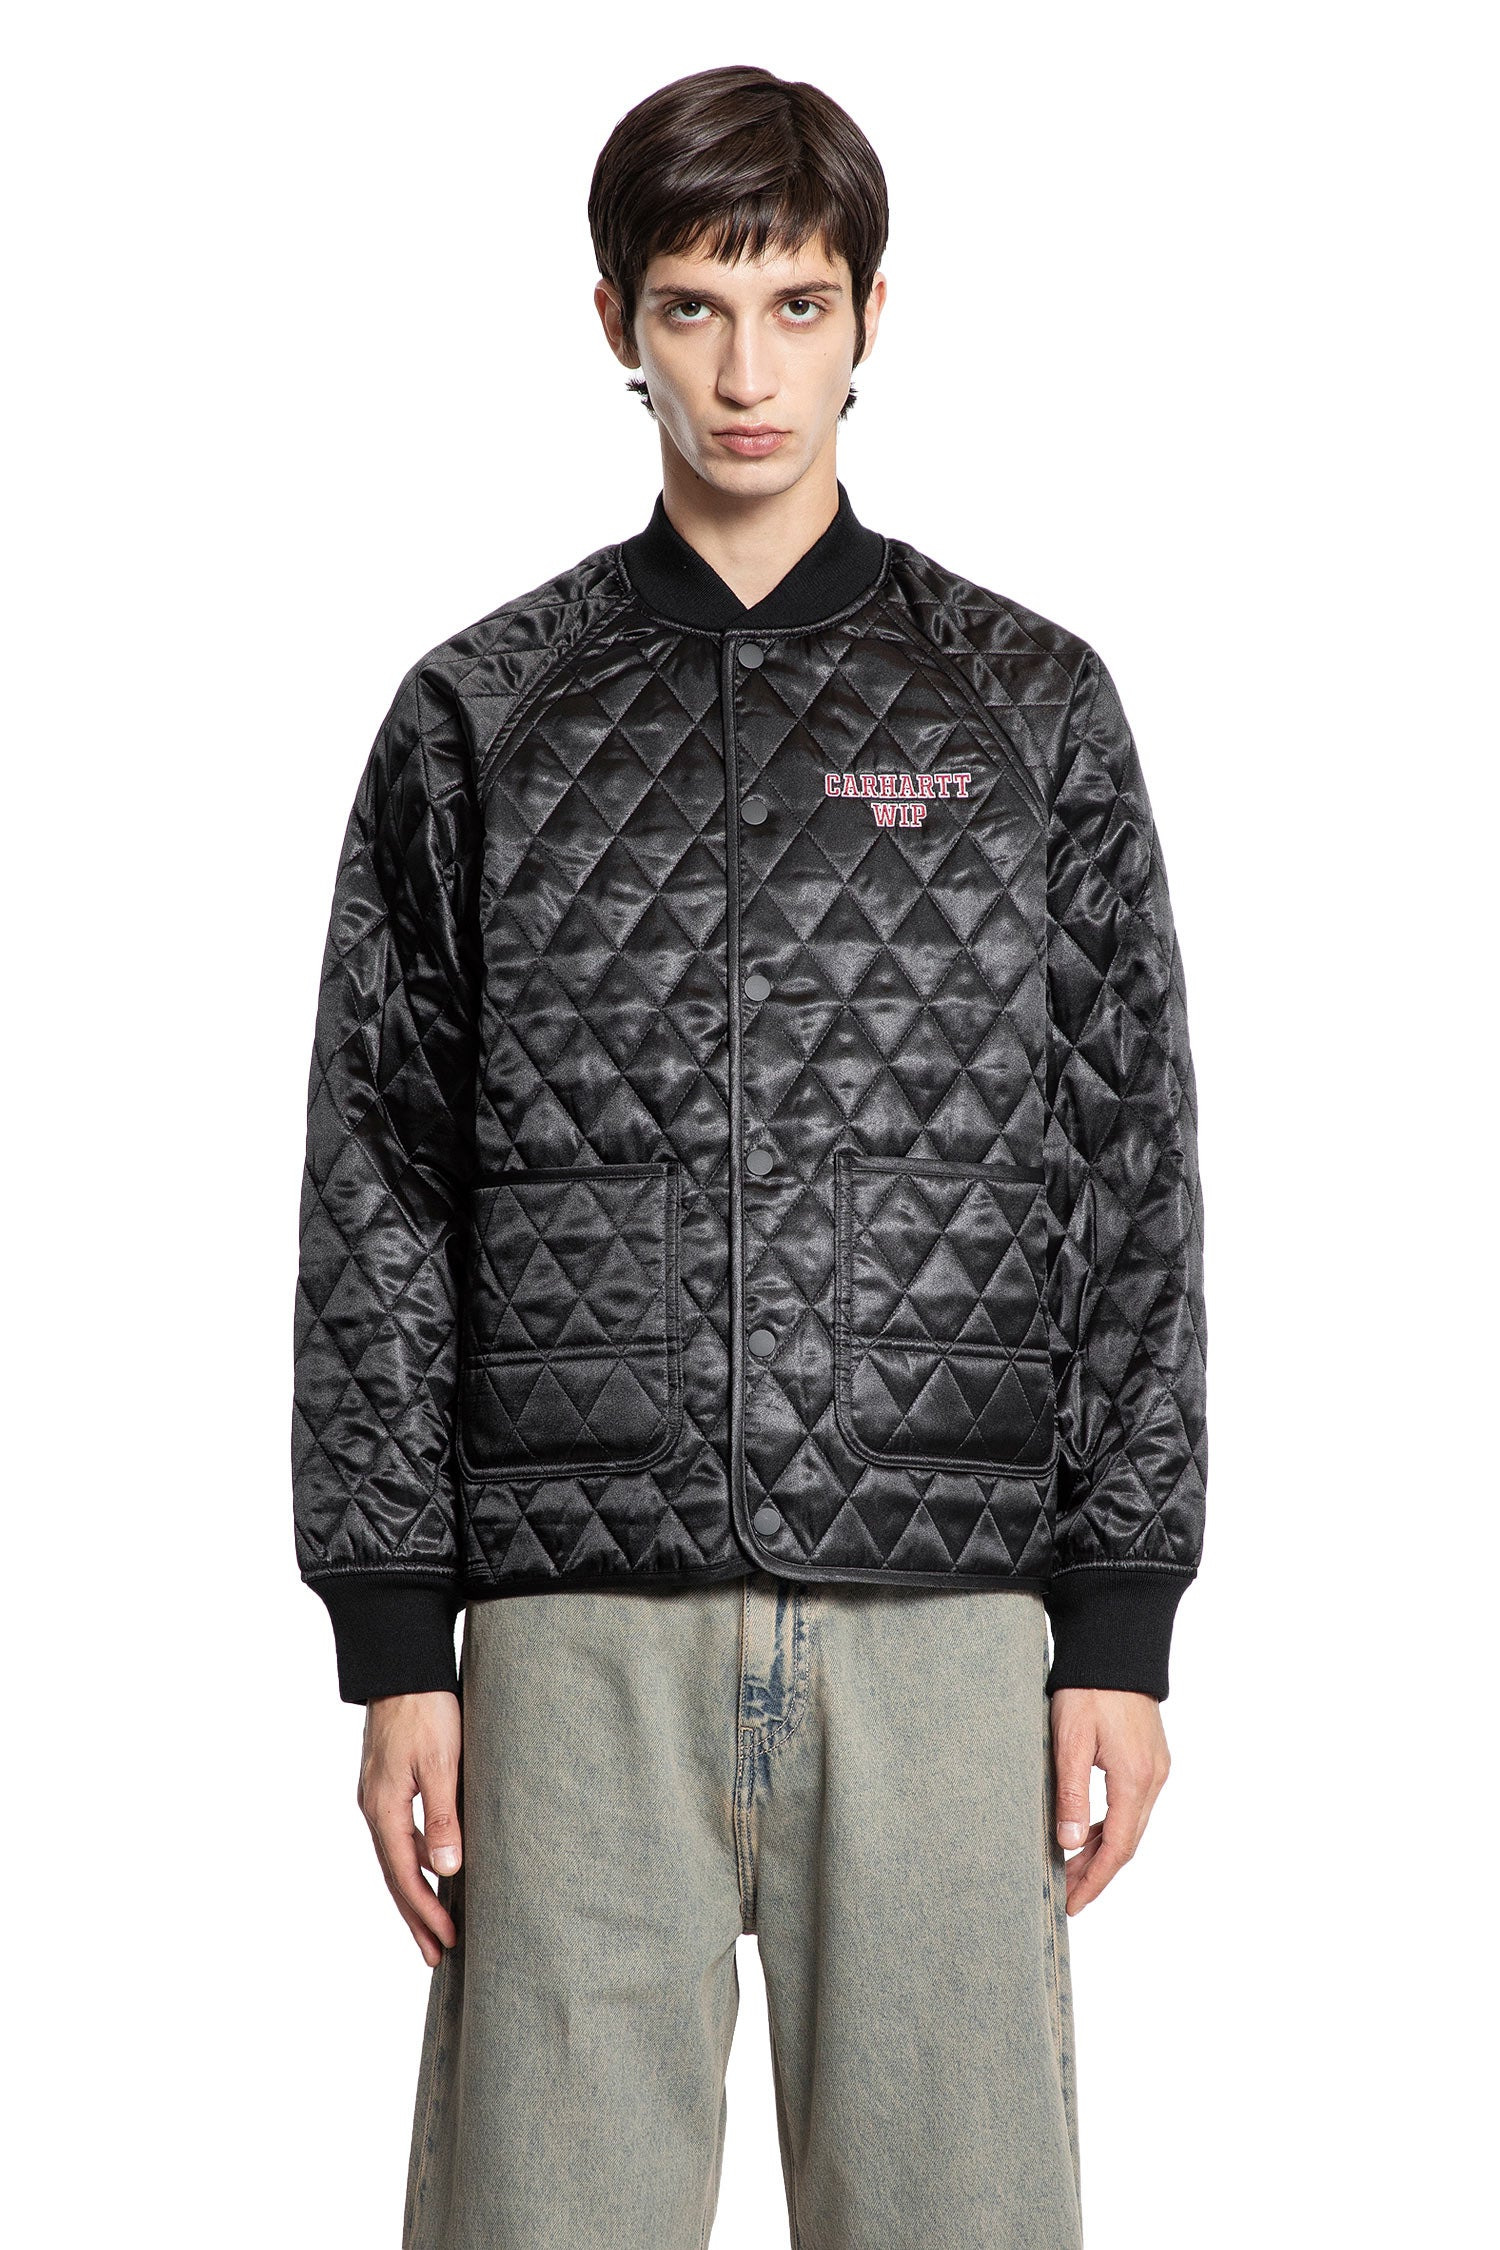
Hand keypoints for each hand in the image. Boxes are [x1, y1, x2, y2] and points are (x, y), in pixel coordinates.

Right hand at [357, 1690, 462, 1965]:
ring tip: (435, 1924)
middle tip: (436, 1956)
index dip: (426, 1911)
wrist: (402, 1666)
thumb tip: (447, 1870)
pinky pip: (399, 1836)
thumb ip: (443, 1817)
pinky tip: (433, 1868)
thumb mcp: (441, 1762)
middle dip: (416, 1916)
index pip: (405, 1874)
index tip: (447, 1942)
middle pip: (394, 1875)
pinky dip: (415, 1861)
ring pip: (396, 1857)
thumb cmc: (426, 1709)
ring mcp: (377, 1796)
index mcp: (384, 1808)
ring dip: (415, 1892)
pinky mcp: (387, 1784)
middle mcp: (374, 1808)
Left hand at [1049, 1687, 1169, 1913]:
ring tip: (1070, 1869)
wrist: (1115, 1647)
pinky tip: (1088, 1834)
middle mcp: (1153, 1779)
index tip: (1073, 1904)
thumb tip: (1069, 1843)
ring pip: (1131, 1826)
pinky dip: (1111, 1826)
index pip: (1118, 1848)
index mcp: (1135, 1779)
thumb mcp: (1071, 1740)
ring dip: (1103, 1850)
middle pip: (1127, 1843)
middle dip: (1096, 1873)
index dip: (1095, 1881)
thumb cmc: (1089, 1689)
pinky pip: (1133, 1806)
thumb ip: (1072, 1793)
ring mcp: (1156, 1769)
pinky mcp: (1150, 1759)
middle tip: (1065, 1894)